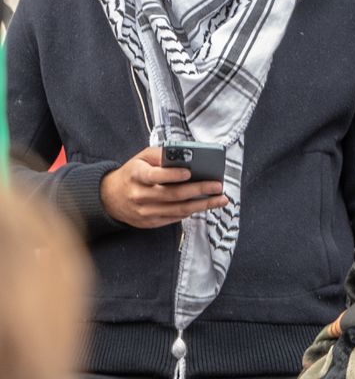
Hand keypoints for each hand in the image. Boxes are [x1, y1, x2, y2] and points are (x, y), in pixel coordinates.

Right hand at [99, 146, 229, 228]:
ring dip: (202, 205)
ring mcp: (145, 212)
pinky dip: (192, 211)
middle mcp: (139, 195)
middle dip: (198, 190)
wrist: (111, 198)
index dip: (172, 175)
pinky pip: (175, 218)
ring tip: (220, 199)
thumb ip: (160, 156)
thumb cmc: (132, 173)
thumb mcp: (140, 158)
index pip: (155, 175)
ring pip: (178, 210)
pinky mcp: (151, 223)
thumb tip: (186, 156)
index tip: (190, 172)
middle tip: (217, 186)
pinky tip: (206, 206)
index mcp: (135, 175)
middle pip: (172, 194)